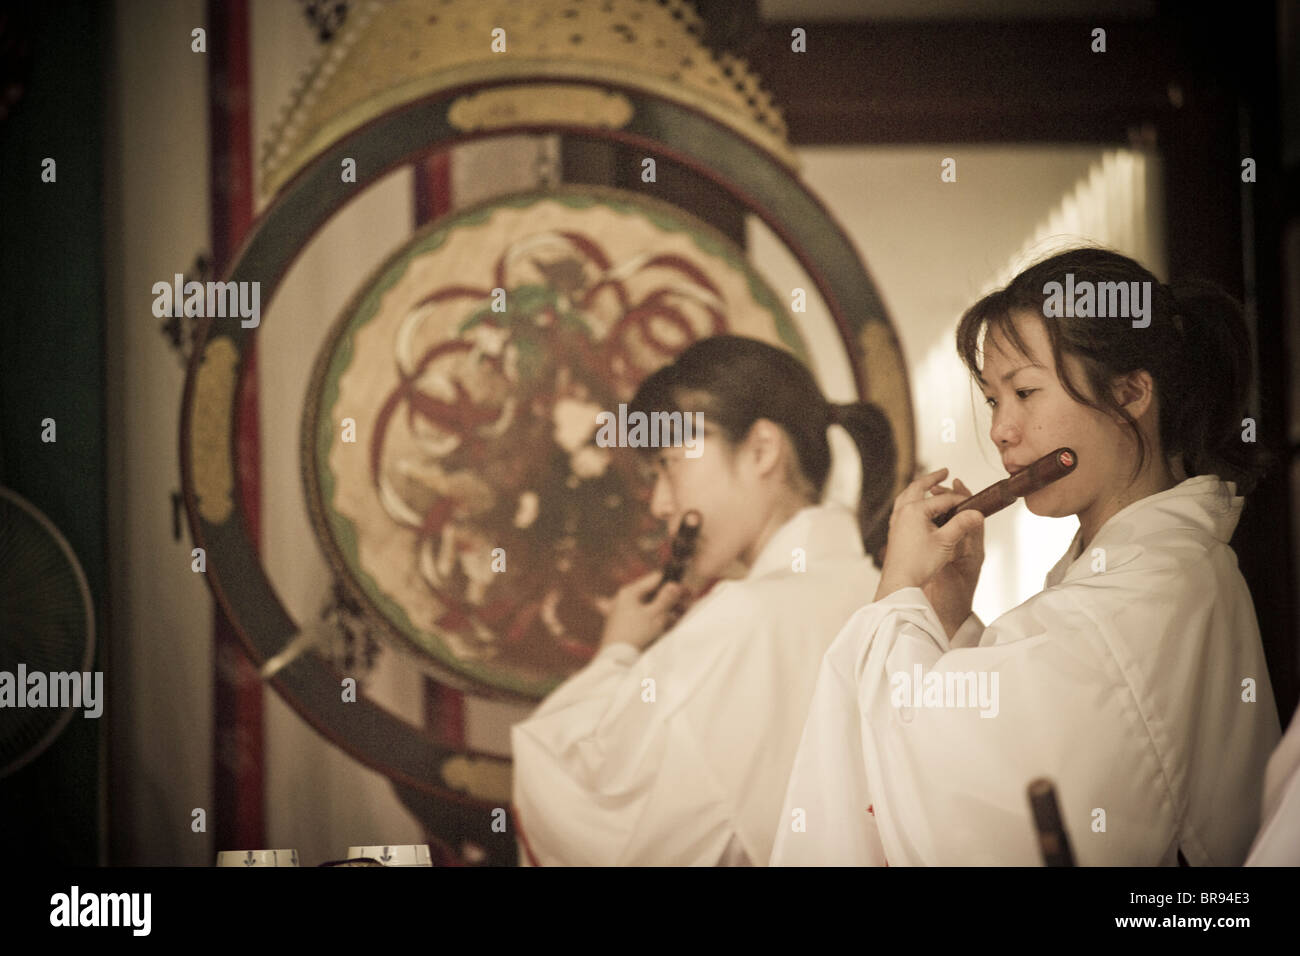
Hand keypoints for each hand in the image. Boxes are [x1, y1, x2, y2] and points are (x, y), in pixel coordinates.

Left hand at [597, 570, 686, 652]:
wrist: (616, 658)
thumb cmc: (635, 633)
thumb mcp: (654, 614)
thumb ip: (666, 598)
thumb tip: (675, 584)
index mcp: (629, 592)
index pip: (654, 579)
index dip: (672, 582)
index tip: (686, 589)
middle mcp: (624, 599)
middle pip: (652, 594)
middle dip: (671, 599)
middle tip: (687, 604)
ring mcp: (623, 612)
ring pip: (649, 606)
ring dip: (665, 610)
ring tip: (680, 616)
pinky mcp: (625, 625)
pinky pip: (644, 617)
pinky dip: (656, 619)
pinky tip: (667, 623)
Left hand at [874, 468, 984, 606]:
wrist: (900, 581)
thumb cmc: (920, 563)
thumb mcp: (946, 542)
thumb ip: (962, 525)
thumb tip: (978, 513)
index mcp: (915, 510)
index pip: (943, 500)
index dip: (959, 500)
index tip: (972, 504)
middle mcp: (903, 511)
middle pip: (918, 487)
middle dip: (932, 478)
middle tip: (944, 472)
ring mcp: (896, 520)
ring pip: (906, 495)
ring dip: (919, 487)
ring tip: (929, 485)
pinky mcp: (894, 530)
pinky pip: (901, 507)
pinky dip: (910, 500)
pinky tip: (915, 506)